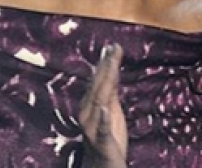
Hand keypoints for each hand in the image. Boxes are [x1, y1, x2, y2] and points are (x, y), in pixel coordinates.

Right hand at [80, 44, 127, 167]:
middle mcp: (88, 115)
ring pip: (99, 103)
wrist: (101, 166)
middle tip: (113, 49)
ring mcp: (93, 129)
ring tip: (111, 67)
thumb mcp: (111, 110)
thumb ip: (110, 90)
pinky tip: (105, 107)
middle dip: (105, 68)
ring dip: (104, 85)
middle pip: (98, 88)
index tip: (112, 46)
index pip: (98, 81)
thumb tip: (112, 68)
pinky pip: (102, 130)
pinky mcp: (102, 143)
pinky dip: (103, 118)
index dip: (105, 64)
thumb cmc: (106, 138)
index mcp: (91, 106)